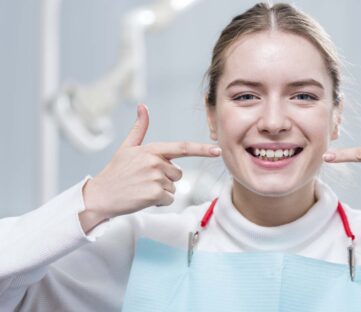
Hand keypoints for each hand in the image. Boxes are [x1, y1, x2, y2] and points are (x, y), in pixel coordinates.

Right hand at [79, 104, 220, 232]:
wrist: (100, 196)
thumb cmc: (115, 172)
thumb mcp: (127, 148)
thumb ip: (139, 128)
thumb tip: (143, 106)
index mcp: (151, 149)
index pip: (182, 147)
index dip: (202, 149)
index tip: (218, 151)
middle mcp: (155, 161)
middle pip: (178, 173)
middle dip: (166, 179)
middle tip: (144, 180)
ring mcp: (155, 178)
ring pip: (173, 187)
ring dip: (161, 191)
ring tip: (141, 188)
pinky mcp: (154, 194)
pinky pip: (169, 199)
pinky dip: (159, 202)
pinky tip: (142, 198)